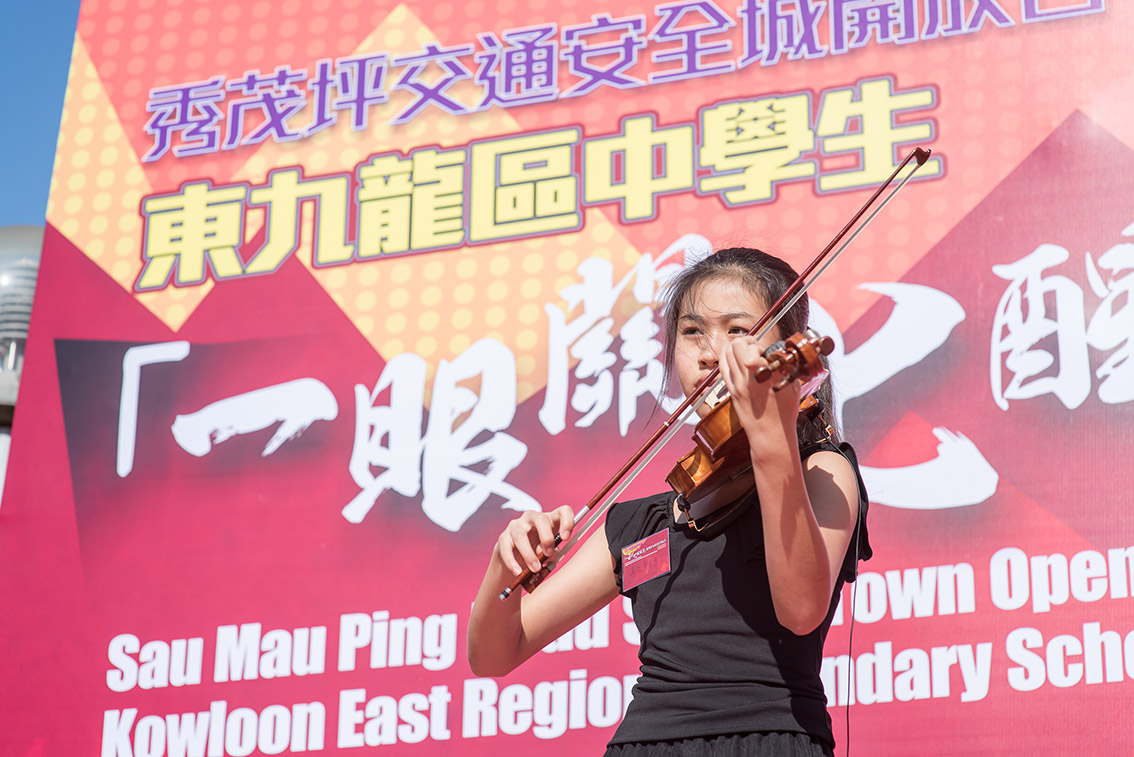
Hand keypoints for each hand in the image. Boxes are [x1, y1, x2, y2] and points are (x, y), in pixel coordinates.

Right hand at [495, 506, 574, 576]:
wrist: (515, 557)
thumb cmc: (538, 551)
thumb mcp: (549, 550)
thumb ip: (552, 552)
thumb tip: (551, 555)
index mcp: (550, 519)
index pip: (563, 511)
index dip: (567, 521)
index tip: (566, 538)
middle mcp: (532, 518)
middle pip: (541, 519)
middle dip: (546, 537)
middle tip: (549, 554)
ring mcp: (516, 526)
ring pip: (520, 536)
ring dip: (529, 554)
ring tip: (535, 568)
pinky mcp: (504, 537)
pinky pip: (506, 549)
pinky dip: (512, 562)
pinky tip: (518, 572)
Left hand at [718, 337, 800, 454]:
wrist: (770, 434)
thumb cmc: (784, 412)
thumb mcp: (793, 386)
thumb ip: (786, 367)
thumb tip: (782, 352)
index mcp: (766, 376)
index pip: (752, 349)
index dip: (758, 345)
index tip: (764, 351)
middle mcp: (748, 379)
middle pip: (736, 346)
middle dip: (746, 341)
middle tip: (755, 347)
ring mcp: (737, 385)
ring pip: (727, 354)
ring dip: (736, 347)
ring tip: (745, 350)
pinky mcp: (732, 391)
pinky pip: (722, 367)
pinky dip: (726, 357)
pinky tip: (732, 355)